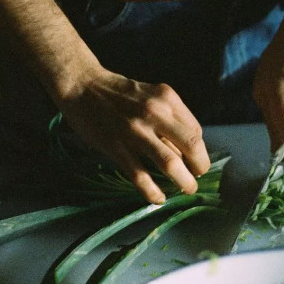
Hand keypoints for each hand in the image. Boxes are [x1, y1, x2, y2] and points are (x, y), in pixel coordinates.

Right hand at [58, 68, 209, 203]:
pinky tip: (158, 198)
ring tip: (187, 189)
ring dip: (183, 181)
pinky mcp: (116, 146)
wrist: (82, 85)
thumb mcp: (152, 95)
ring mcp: (135, 131)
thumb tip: (185, 147)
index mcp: (167, 98)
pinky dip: (152, 191)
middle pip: (191, 146)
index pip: (195, 130)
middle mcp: (156, 113)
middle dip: (200, 166)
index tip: (195, 160)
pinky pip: (140, 175)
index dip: (199, 149)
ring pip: (170, 163)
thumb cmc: (120, 92)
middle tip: (197, 177)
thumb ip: (169, 116)